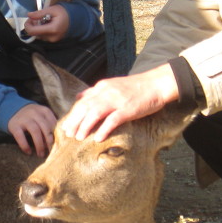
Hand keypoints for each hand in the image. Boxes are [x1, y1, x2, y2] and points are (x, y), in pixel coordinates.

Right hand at [8, 103, 56, 155]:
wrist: (13, 110)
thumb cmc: (32, 118)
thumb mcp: (41, 117)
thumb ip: (48, 127)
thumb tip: (53, 143)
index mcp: (43, 110)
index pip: (53, 123)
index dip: (55, 135)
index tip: (56, 144)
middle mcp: (34, 112)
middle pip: (45, 127)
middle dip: (49, 141)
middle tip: (50, 151)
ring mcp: (24, 118)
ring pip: (35, 131)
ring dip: (39, 145)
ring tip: (40, 154)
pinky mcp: (14, 125)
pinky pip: (20, 136)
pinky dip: (25, 145)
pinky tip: (29, 152)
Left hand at [21, 4, 68, 42]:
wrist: (75, 20)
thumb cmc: (64, 13)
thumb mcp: (52, 9)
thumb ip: (40, 13)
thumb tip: (29, 15)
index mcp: (52, 29)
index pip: (33, 31)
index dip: (28, 25)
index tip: (29, 19)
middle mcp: (51, 37)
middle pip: (35, 34)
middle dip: (32, 25)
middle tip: (36, 17)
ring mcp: (52, 40)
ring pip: (38, 35)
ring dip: (37, 28)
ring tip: (42, 20)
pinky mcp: (53, 41)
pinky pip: (43, 36)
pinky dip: (41, 30)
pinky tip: (46, 24)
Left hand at [61, 64, 179, 141]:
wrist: (156, 83)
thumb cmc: (135, 87)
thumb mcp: (112, 85)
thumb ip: (95, 92)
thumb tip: (79, 97)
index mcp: (102, 87)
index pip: (82, 101)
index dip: (72, 114)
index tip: (65, 125)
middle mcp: (107, 92)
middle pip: (85, 107)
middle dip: (74, 121)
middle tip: (67, 134)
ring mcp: (117, 100)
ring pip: (95, 113)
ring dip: (85, 126)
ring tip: (79, 138)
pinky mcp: (128, 108)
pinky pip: (113, 120)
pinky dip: (104, 129)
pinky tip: (97, 138)